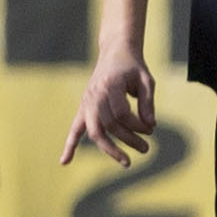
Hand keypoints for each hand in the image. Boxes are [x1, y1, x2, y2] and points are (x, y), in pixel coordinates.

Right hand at [60, 47, 156, 167]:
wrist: (115, 53)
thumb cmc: (133, 68)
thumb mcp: (146, 81)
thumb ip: (148, 103)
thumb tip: (150, 126)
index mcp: (109, 84)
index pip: (122, 113)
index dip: (137, 125)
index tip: (151, 129)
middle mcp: (94, 94)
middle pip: (109, 125)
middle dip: (128, 140)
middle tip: (146, 149)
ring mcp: (86, 102)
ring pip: (94, 131)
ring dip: (109, 149)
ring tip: (126, 163)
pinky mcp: (84, 108)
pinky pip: (75, 129)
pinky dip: (70, 145)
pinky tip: (65, 162)